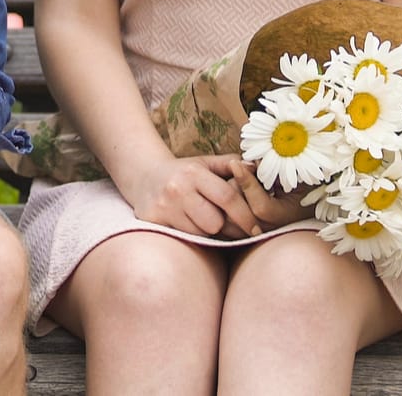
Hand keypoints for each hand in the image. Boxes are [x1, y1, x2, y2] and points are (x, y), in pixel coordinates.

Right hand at [120, 155, 304, 238]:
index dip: (245, 215)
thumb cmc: (183, 172)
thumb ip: (232, 164)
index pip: (227, 197)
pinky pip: (185, 238)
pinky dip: (193, 235)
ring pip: (201, 233)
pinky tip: (191, 225)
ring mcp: (164, 207)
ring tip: (205, 221)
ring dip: (208, 232)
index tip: (256, 228)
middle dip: (225, 226)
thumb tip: (257, 167)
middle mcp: (177, 189)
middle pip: (215, 222)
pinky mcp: (153, 221)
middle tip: (229, 225)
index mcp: (194, 173)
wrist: (143, 176)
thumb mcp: (206, 163)